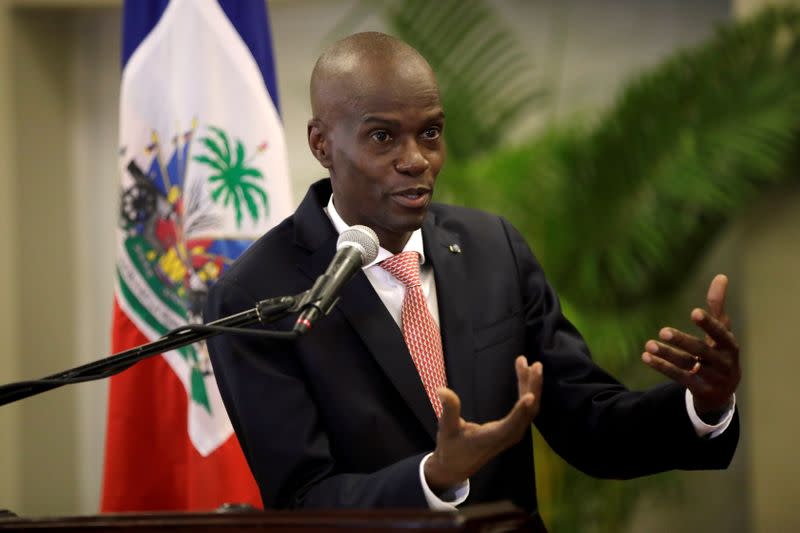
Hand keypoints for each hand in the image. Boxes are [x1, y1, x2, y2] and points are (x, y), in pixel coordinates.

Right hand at [424, 356, 542, 490]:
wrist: (457, 466)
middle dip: (532, 388)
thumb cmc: (451, 448)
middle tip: (536, 365)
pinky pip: (525, 409)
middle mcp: (508, 435)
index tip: (530, 395)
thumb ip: (449, 410)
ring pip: (530, 409)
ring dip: (530, 385)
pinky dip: (527, 391)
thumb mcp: (446, 429)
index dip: (521, 410)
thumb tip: (441, 390)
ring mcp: (513, 432)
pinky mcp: (513, 428)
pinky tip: (524, 375)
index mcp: (493, 437)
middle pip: (528, 412)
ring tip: (525, 363)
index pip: (511, 424)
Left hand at [642, 274, 739, 416]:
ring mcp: (712, 378)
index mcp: (730, 345)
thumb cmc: (720, 351)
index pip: (720, 333)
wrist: (723, 391)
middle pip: (701, 351)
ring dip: (667, 355)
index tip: (694, 312)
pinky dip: (662, 366)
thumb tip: (721, 276)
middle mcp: (723, 363)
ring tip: (648, 345)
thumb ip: (718, 305)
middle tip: (662, 331)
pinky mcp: (699, 390)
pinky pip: (679, 377)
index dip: (708, 324)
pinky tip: (646, 357)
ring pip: (687, 365)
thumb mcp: (721, 330)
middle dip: (682, 341)